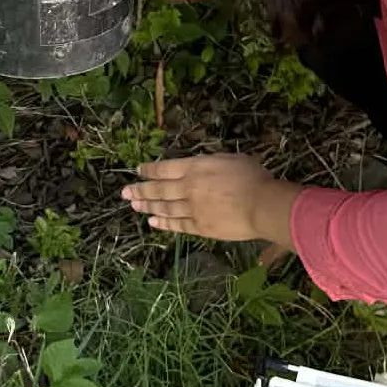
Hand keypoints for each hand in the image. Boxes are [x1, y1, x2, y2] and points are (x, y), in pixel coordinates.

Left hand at [123, 153, 300, 247]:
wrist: (261, 205)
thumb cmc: (252, 177)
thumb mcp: (229, 159)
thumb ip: (209, 163)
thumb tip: (198, 166)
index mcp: (195, 168)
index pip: (165, 168)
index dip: (150, 170)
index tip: (138, 170)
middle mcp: (188, 188)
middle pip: (159, 189)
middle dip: (140, 190)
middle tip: (125, 193)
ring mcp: (192, 209)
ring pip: (165, 208)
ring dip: (148, 206)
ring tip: (135, 206)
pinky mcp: (200, 227)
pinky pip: (177, 225)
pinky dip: (164, 224)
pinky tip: (153, 223)